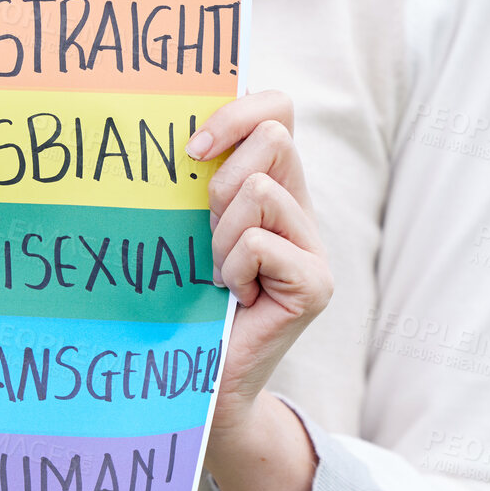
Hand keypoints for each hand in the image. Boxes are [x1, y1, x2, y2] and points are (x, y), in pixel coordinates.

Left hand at [189, 90, 332, 490]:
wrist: (201, 381)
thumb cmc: (182, 299)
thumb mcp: (186, 227)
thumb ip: (197, 181)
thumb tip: (173, 130)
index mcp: (272, 185)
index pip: (277, 109)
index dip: (237, 112)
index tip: (191, 150)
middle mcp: (301, 209)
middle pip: (274, 136)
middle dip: (221, 181)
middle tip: (207, 235)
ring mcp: (315, 248)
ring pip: (259, 190)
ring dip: (221, 235)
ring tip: (220, 275)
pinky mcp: (316, 284)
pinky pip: (259, 243)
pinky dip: (233, 268)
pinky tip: (235, 298)